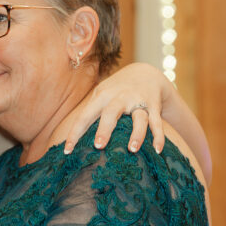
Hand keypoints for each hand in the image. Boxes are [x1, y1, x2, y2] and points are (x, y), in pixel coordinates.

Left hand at [57, 62, 172, 153]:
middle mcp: (119, 98)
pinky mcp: (154, 106)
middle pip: (111, 113)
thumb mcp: (100, 96)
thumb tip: (70, 139)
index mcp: (102, 97)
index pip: (84, 116)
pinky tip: (157, 150)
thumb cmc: (115, 90)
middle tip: (98, 145)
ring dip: (136, 134)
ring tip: (132, 150)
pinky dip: (158, 137)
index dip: (74, 134)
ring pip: (138, 118)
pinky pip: (157, 123)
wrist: (145, 73)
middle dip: (104, 129)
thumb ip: (89, 113)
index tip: (67, 151)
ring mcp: (138, 102)